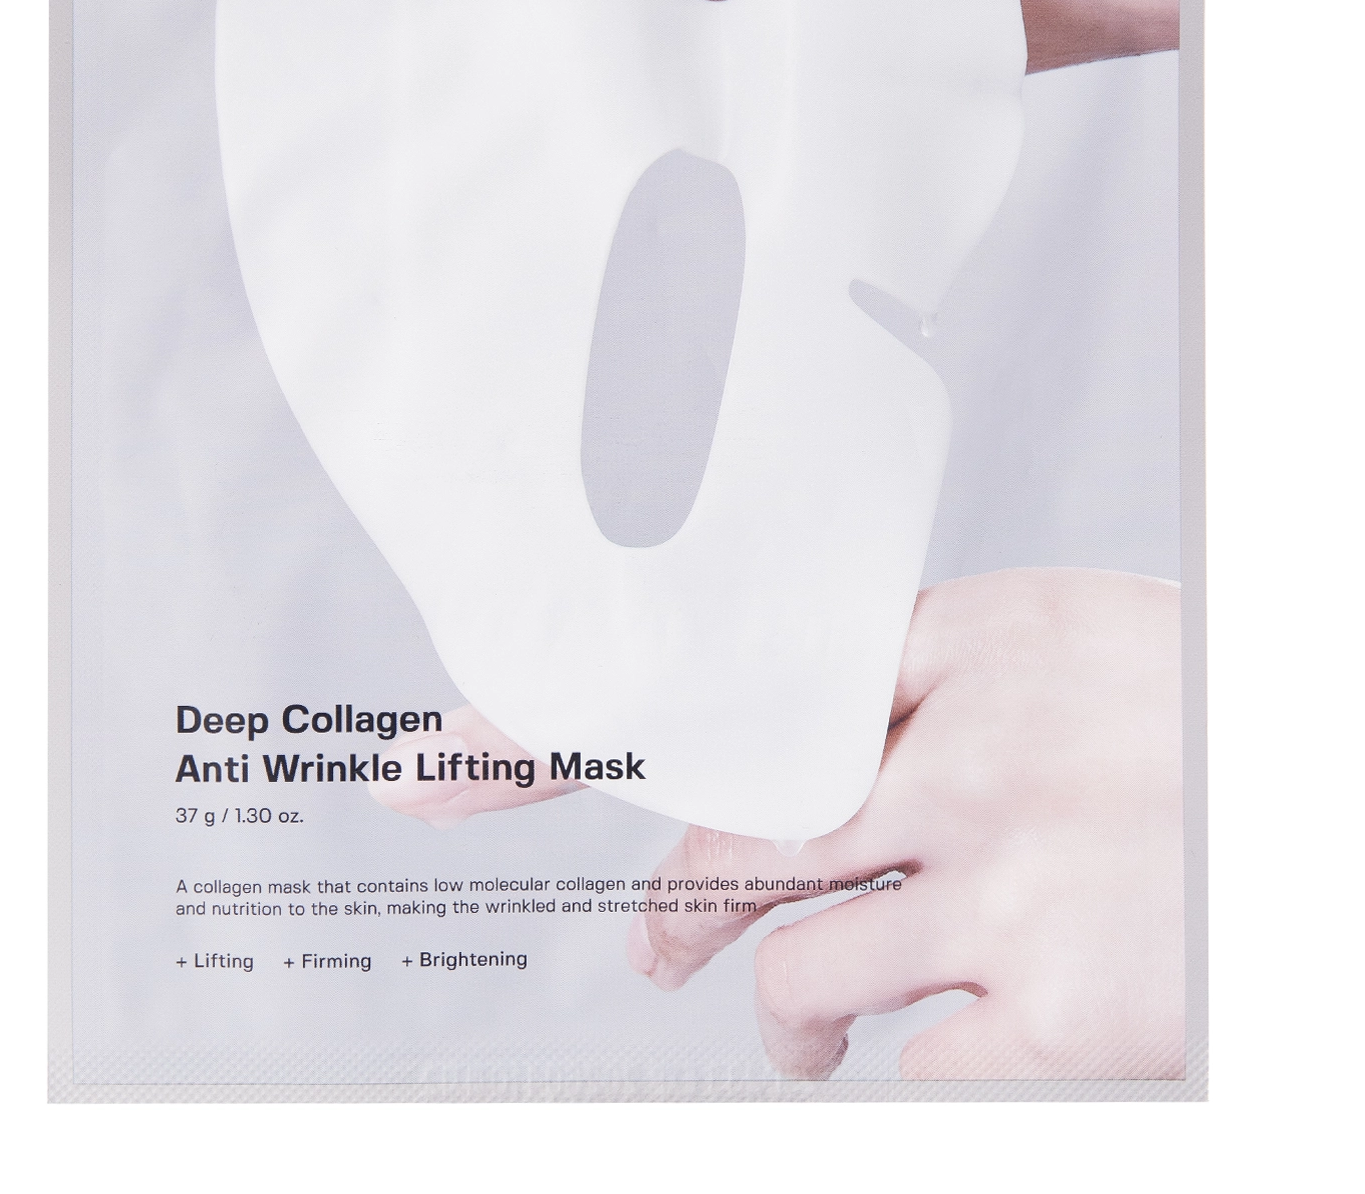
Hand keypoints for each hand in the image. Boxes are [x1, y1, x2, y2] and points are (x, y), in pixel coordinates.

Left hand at [375, 569, 1184, 1079]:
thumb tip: (787, 742)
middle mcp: (964, 755)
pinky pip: (903, 1065)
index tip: (433, 763)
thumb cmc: (1179, 712)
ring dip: (793, 1012)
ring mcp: (1006, 885)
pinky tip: (940, 1043)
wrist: (1313, 775)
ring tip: (815, 1025)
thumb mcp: (1052, 643)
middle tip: (663, 951)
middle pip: (736, 839)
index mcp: (959, 643)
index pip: (721, 680)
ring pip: (803, 967)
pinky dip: (899, 1066)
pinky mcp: (1060, 1014)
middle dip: (676, 914)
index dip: (556, 727)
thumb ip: (912, 681)